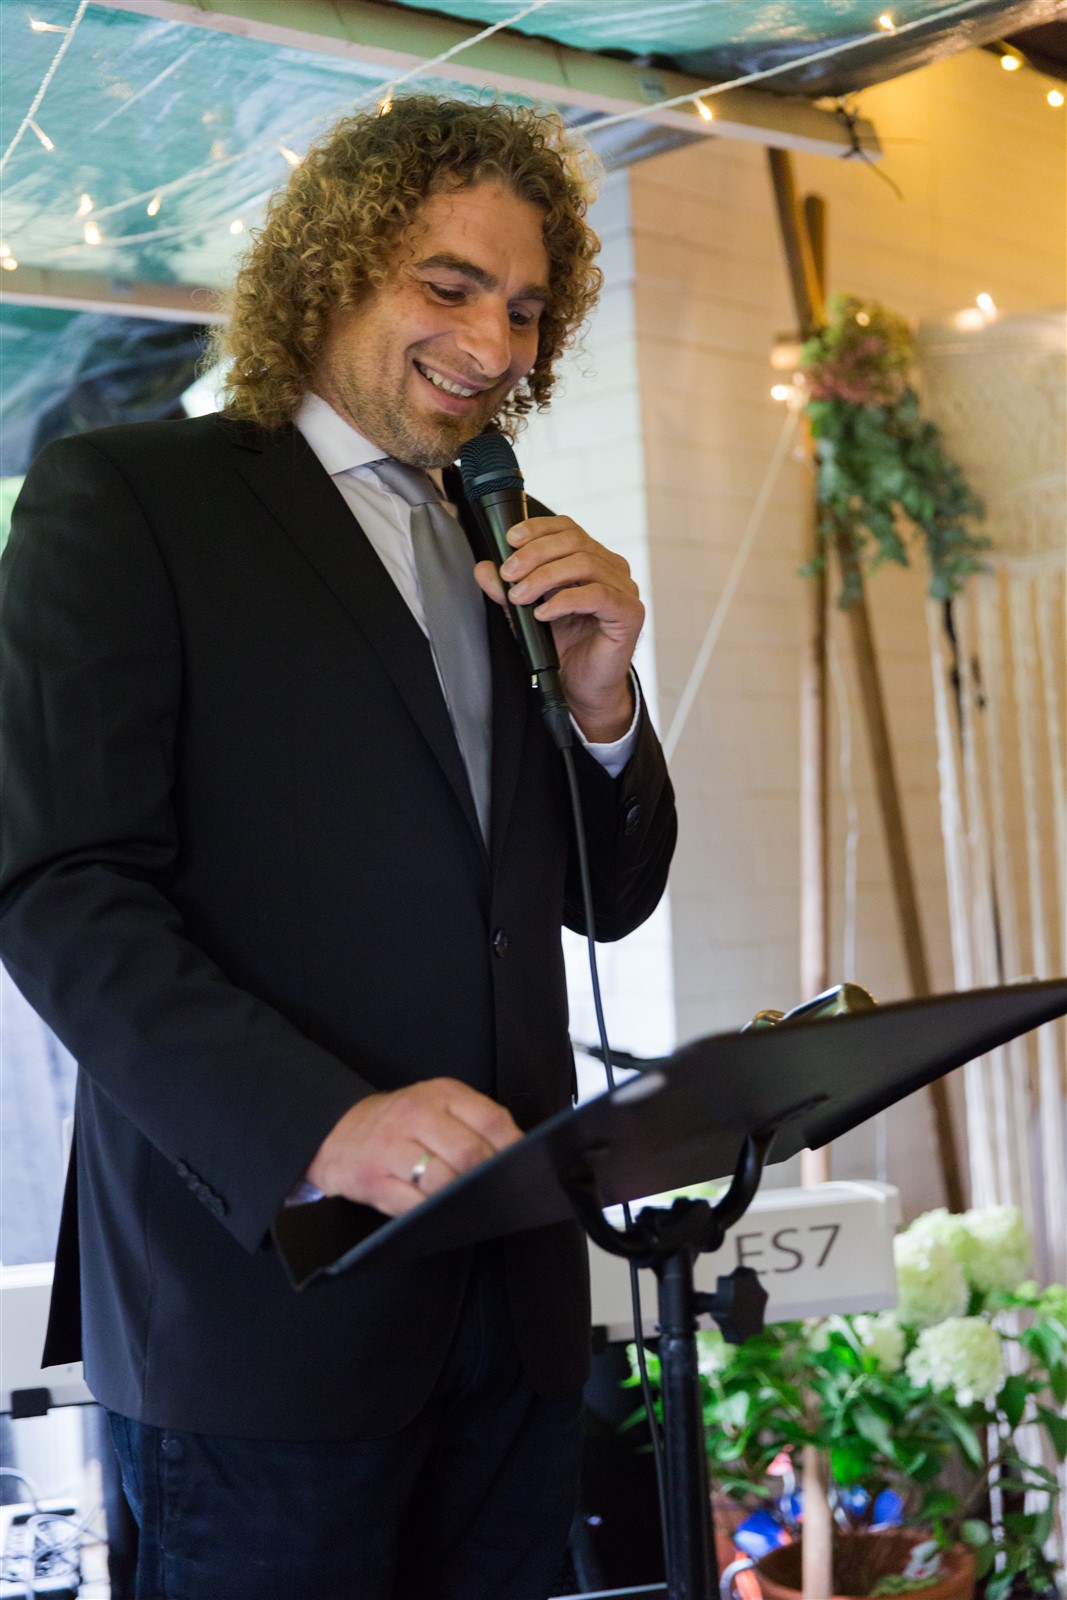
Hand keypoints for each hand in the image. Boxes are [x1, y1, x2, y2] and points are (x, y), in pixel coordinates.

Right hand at [305, 1078, 521, 1216]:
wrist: (338, 1131)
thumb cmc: (400, 1122)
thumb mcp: (435, 1105)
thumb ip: (472, 1122)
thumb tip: (517, 1158)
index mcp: (440, 1094)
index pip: (491, 1120)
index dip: (513, 1149)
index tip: (524, 1167)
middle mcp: (414, 1115)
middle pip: (468, 1154)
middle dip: (488, 1179)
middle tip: (499, 1193)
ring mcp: (390, 1147)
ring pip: (441, 1182)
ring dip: (461, 1200)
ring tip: (472, 1206)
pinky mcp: (372, 1180)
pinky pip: (413, 1206)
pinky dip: (431, 1214)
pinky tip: (440, 1213)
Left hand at [474, 516, 641, 741]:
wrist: (581, 688)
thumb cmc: (561, 648)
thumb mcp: (524, 614)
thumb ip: (507, 589)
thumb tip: (484, 568)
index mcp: (591, 560)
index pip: (567, 528)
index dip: (538, 528)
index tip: (510, 540)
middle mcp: (611, 569)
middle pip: (574, 541)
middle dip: (534, 554)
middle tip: (508, 574)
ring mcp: (623, 590)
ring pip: (584, 564)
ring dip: (545, 577)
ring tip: (520, 596)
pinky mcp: (629, 613)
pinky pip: (597, 595)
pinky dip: (565, 601)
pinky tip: (542, 614)